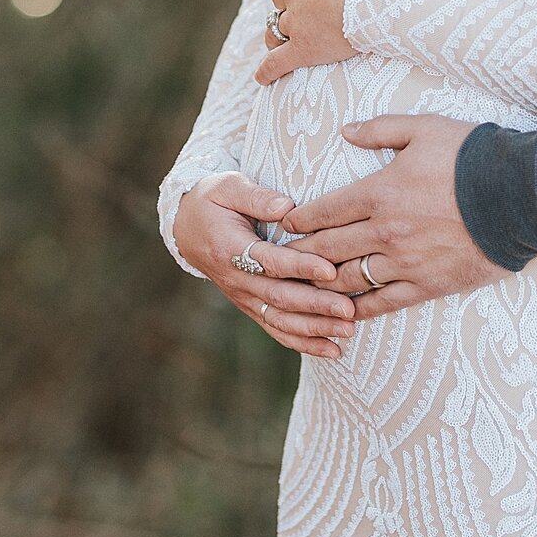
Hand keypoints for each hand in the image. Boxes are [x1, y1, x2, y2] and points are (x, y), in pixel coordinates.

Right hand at [172, 171, 356, 357]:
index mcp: (231, 250)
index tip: (330, 270)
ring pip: (281, 320)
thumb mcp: (228, 187)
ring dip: (315, 329)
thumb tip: (287, 207)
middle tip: (349, 310)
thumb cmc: (213, 201)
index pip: (271, 262)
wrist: (187, 227)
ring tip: (348, 331)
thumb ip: (256, 196)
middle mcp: (237, 280)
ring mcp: (244, 298)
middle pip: (280, 297)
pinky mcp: (251, 306)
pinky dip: (303, 342)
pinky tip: (331, 350)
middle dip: (316, 306)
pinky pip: (277, 329)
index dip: (301, 267)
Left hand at [278, 115, 509, 316]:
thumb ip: (381, 129)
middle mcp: (385, 230)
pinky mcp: (428, 285)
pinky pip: (384, 303)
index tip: (287, 225)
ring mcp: (405, 261)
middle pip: (328, 249)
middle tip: (280, 262)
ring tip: (304, 289)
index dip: (301, 219)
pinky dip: (359, 310)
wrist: (521, 195)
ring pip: (349, 279)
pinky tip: (344, 314)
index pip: (326, 210)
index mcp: (381, 191)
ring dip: (322, 285)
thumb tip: (346, 131)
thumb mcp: (424, 129)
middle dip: (300, 256)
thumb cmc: (473, 156)